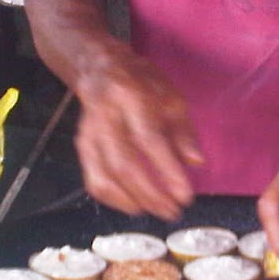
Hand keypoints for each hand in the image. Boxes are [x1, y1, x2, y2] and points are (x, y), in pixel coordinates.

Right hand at [72, 44, 203, 221]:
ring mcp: (89, 134)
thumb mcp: (170, 96)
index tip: (184, 195)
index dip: (167, 171)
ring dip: (132, 201)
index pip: (149, 140)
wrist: (99, 69)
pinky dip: (114, 199)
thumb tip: (196, 164)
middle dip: (150, 194)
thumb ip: (183, 131)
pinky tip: (134, 205)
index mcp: (132, 98)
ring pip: (104, 177)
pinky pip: (93, 181)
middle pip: (124, 164)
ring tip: (157, 210)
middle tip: (172, 211)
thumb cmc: (141, 82)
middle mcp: (106, 117)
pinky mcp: (82, 148)